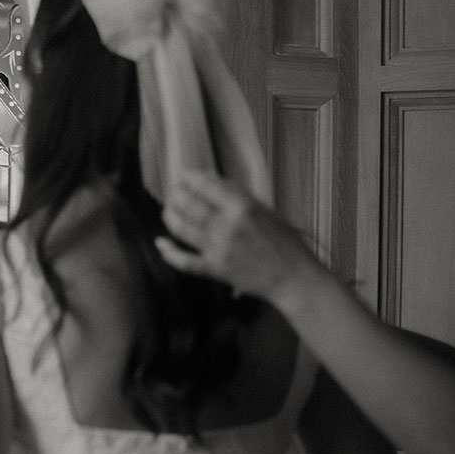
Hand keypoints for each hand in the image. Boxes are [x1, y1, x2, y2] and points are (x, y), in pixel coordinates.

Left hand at [155, 170, 322, 302]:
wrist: (294, 277)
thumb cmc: (285, 242)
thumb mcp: (265, 210)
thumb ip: (237, 195)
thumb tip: (208, 179)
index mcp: (243, 207)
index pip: (205, 186)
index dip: (188, 178)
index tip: (182, 176)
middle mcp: (228, 226)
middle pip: (189, 204)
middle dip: (176, 195)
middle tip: (173, 192)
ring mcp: (219, 249)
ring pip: (181, 228)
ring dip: (170, 216)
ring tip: (167, 210)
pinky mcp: (215, 269)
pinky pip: (184, 261)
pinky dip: (169, 252)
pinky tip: (160, 243)